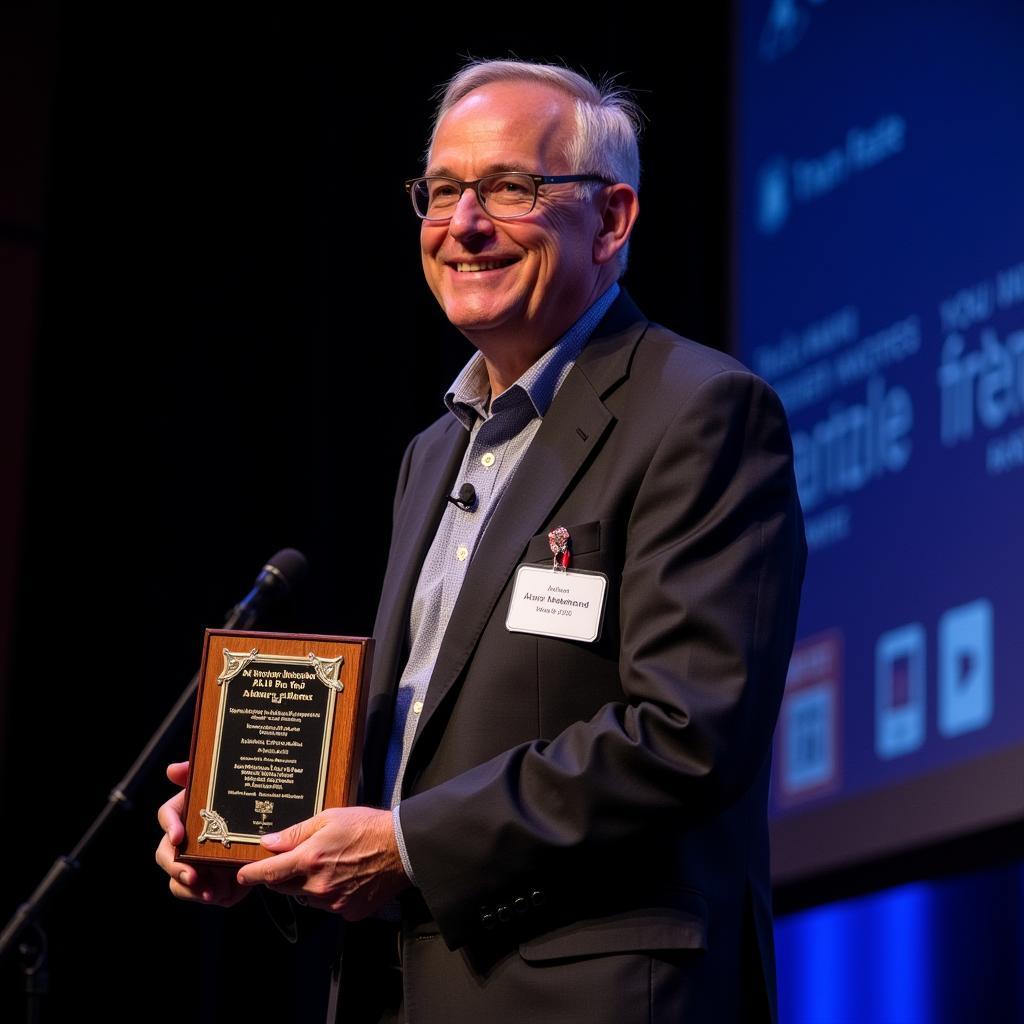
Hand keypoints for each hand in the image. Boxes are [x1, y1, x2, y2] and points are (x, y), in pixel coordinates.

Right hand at [155, 761, 248, 907]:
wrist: (269, 834)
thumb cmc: (242, 804)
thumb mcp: (227, 786)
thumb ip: (200, 774)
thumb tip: (173, 769)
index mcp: (188, 812)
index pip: (167, 815)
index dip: (170, 825)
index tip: (179, 836)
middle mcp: (186, 839)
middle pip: (165, 854)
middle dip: (175, 866)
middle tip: (191, 874)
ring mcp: (195, 862)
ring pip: (178, 879)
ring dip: (191, 886)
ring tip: (211, 891)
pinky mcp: (209, 880)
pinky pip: (200, 892)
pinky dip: (210, 894)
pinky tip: (223, 893)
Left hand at [235, 806, 409, 919]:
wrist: (403, 848)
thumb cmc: (367, 827)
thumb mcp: (329, 818)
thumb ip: (296, 832)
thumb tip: (269, 842)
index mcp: (310, 860)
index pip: (269, 873)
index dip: (252, 875)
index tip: (243, 874)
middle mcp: (318, 886)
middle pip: (284, 888)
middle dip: (284, 875)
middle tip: (299, 859)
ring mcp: (333, 902)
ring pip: (306, 897)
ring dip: (308, 885)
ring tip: (331, 864)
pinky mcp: (348, 912)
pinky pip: (328, 905)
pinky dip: (330, 894)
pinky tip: (345, 877)